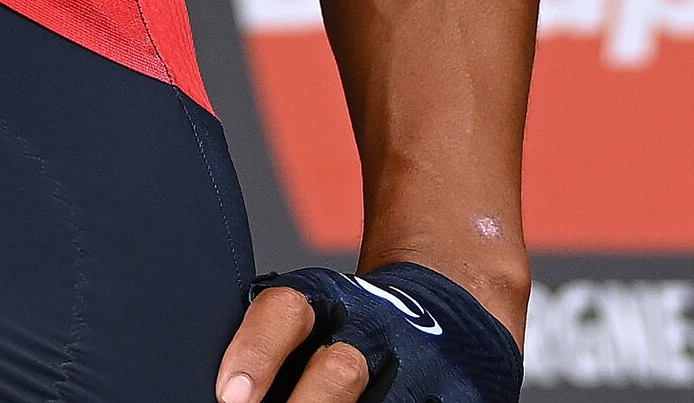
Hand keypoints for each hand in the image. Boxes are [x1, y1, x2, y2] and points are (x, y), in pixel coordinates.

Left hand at [221, 264, 521, 402]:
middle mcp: (373, 329)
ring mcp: (422, 367)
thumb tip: (229, 393)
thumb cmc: (354, 330)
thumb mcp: (313, 319)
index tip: (229, 397)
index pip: (283, 313)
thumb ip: (271, 354)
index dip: (255, 355)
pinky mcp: (464, 396)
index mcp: (324, 301)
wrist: (454, 312)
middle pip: (338, 371)